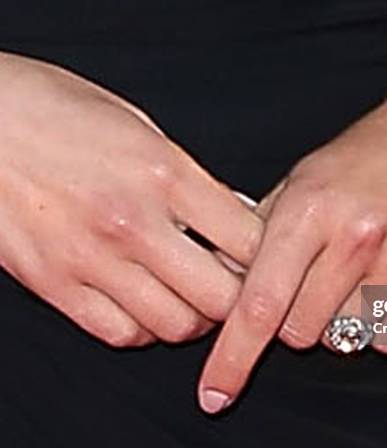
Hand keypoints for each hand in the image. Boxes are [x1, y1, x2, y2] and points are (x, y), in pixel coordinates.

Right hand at [0, 52, 261, 346]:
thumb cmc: (57, 111)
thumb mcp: (142, 126)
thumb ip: (193, 179)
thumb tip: (236, 216)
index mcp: (163, 173)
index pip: (248, 241)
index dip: (267, 257)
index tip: (262, 258)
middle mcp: (132, 222)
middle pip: (221, 298)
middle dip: (239, 299)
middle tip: (232, 286)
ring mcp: (91, 259)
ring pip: (174, 326)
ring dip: (195, 319)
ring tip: (191, 297)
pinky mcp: (54, 284)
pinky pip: (120, 333)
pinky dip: (145, 329)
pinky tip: (146, 306)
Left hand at [197, 78, 386, 412]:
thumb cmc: (367, 158)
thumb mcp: (300, 181)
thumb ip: (258, 237)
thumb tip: (223, 289)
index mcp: (310, 209)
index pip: (260, 303)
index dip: (233, 356)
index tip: (215, 394)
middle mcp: (357, 235)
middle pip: (301, 333)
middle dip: (298, 317)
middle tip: (320, 276)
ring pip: (347, 340)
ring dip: (343, 318)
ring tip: (363, 268)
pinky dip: (384, 321)